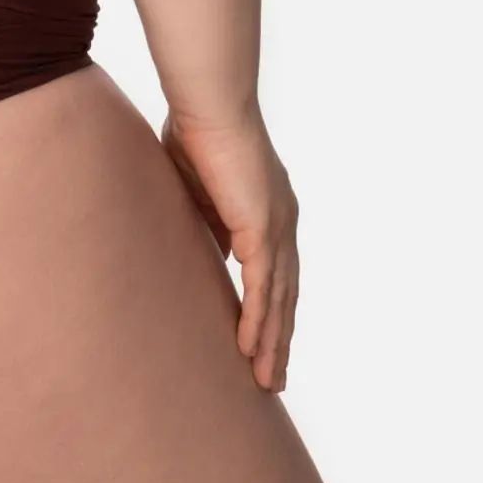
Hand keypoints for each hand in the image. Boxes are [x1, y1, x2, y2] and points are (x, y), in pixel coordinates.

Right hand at [161, 105, 298, 391]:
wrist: (209, 101)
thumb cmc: (197, 127)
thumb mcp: (200, 184)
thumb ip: (208, 217)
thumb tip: (208, 250)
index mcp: (269, 210)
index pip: (276, 272)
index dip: (272, 308)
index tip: (265, 341)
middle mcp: (282, 222)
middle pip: (285, 294)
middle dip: (280, 338)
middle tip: (273, 378)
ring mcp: (276, 226)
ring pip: (278, 299)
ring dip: (272, 342)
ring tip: (266, 380)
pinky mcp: (261, 229)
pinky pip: (262, 287)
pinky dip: (258, 322)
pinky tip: (251, 351)